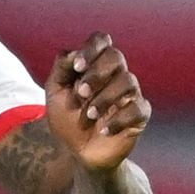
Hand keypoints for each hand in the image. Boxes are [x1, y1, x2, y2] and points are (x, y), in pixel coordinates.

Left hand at [44, 35, 149, 172]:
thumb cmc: (67, 119)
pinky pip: (138, 108)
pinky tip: (104, 130)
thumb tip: (73, 52)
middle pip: (116, 57)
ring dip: (105, 98)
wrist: (77, 153)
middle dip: (97, 73)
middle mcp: (115, 75)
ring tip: (90, 116)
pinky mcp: (139, 115)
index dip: (91, 49)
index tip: (77, 68)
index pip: (101, 41)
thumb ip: (61, 69)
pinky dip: (119, 120)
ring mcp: (129, 94)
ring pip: (128, 81)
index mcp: (95, 65)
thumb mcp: (55, 94)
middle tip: (81, 93)